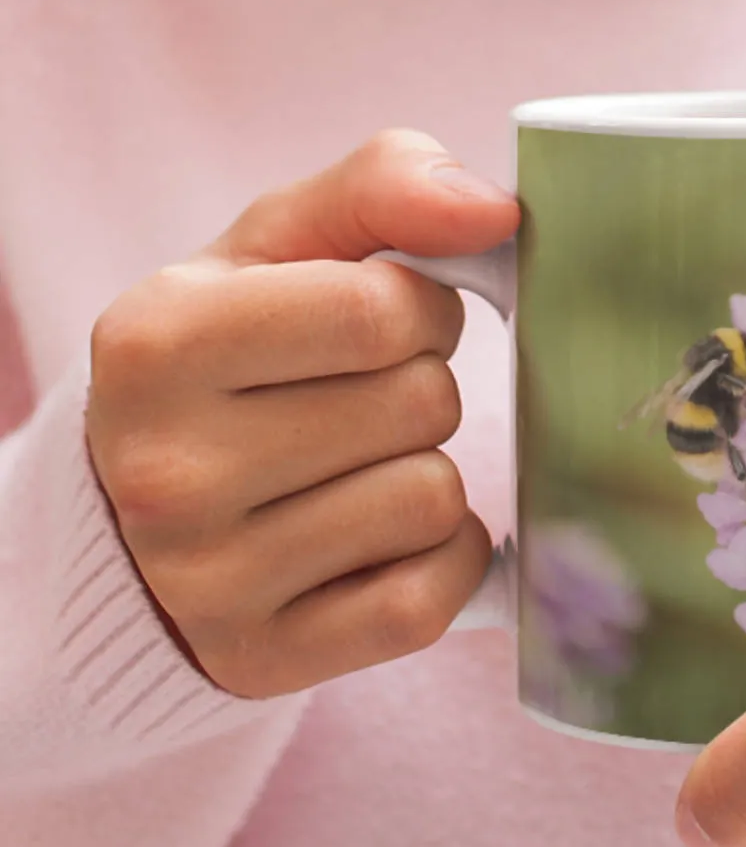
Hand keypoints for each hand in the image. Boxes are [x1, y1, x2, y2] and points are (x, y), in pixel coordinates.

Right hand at [85, 129, 518, 697]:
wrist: (147, 505)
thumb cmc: (239, 354)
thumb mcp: (280, 246)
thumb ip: (385, 188)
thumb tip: (496, 211)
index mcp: (156, 342)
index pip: (383, 310)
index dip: (421, 307)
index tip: (386, 319)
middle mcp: (164, 471)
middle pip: (420, 404)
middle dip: (421, 387)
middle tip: (358, 399)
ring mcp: (208, 582)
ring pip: (434, 500)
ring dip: (428, 472)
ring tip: (356, 468)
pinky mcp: (263, 658)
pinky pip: (428, 602)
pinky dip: (440, 561)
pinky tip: (381, 539)